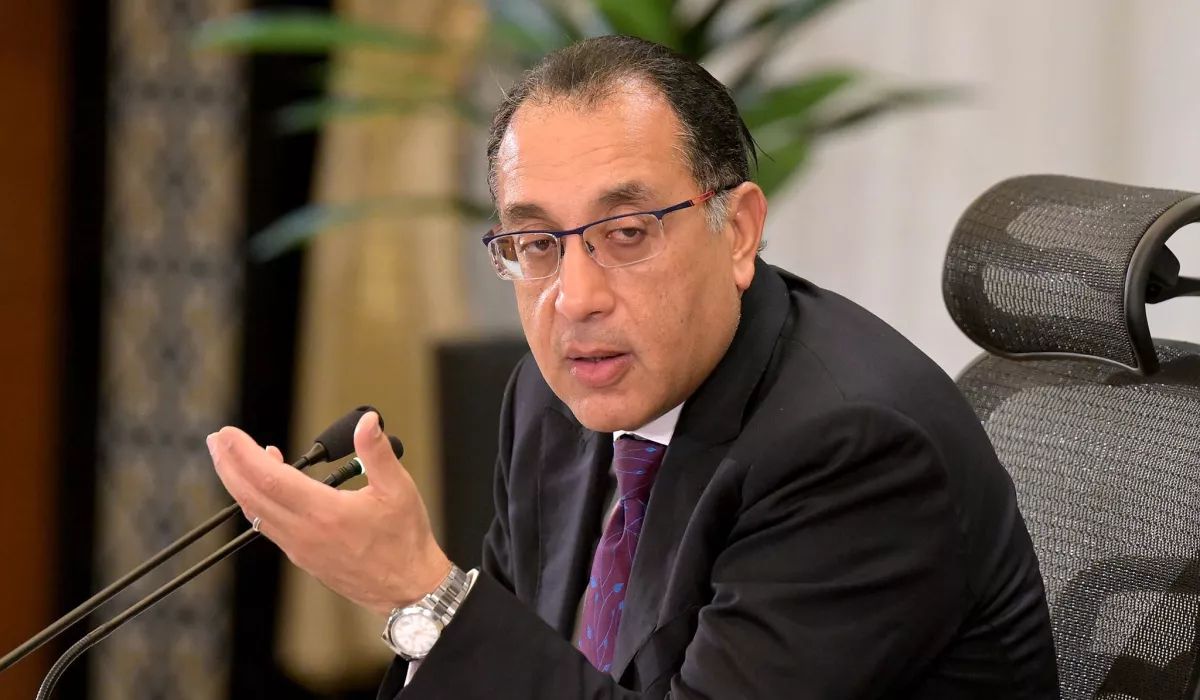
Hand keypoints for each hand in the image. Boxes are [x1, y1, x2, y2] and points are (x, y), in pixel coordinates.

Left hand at [207, 411, 450, 613]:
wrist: (407, 589)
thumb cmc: (404, 541)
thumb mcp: (398, 489)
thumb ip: (377, 453)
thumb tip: (367, 422)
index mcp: (325, 513)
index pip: (270, 478)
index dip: (243, 454)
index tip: (228, 434)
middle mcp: (305, 532)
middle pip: (251, 495)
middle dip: (228, 464)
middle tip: (217, 440)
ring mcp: (300, 547)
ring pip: (255, 512)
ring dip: (238, 483)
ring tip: (231, 458)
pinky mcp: (302, 556)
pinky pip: (268, 525)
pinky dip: (258, 501)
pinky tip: (266, 486)